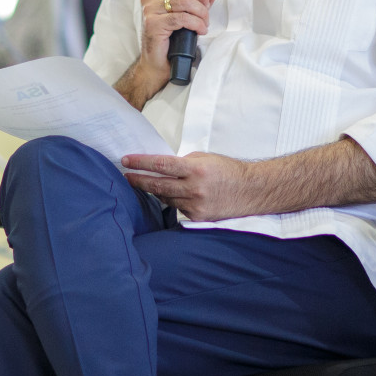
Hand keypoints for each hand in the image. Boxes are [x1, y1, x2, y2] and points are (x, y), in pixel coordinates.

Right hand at [118, 0, 220, 107]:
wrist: (159, 62)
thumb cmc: (174, 36)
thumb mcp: (191, 11)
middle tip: (206, 10)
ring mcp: (149, 10)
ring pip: (185, 1)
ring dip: (202, 13)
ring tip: (204, 23)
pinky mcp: (153, 25)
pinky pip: (182, 18)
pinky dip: (197, 23)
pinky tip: (200, 30)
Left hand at [121, 151, 254, 221]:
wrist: (251, 191)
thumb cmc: (228, 170)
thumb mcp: (205, 158)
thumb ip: (183, 163)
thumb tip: (163, 166)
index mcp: (195, 169)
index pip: (161, 165)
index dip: (141, 163)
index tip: (126, 161)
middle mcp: (194, 188)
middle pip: (157, 185)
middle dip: (138, 180)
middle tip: (125, 176)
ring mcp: (195, 205)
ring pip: (165, 198)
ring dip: (154, 190)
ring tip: (145, 183)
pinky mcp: (197, 217)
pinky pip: (177, 208)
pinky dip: (172, 200)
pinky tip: (171, 195)